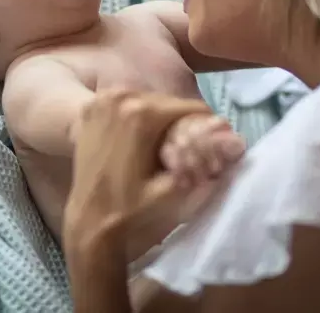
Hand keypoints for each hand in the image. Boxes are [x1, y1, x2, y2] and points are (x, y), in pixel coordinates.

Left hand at [62, 90, 238, 266]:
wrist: (89, 223)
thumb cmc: (133, 211)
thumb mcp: (177, 189)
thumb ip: (203, 159)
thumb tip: (230, 139)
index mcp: (142, 113)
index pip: (191, 108)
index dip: (205, 126)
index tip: (208, 145)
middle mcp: (120, 96)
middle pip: (169, 104)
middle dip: (180, 124)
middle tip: (184, 151)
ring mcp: (102, 100)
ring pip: (149, 102)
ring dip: (159, 121)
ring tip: (161, 150)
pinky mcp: (90, 107)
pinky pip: (127, 106)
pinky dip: (137, 119)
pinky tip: (138, 144)